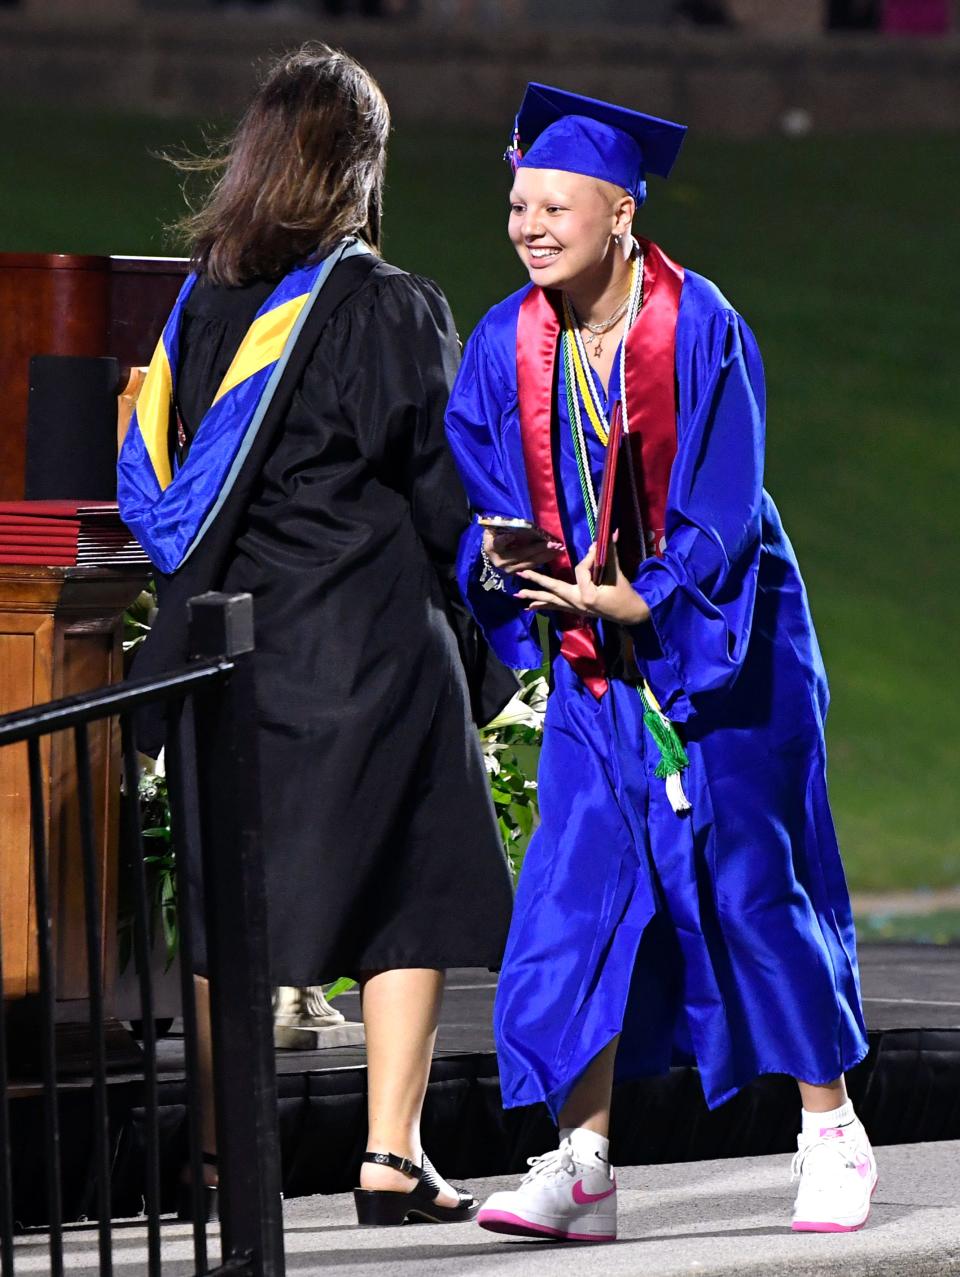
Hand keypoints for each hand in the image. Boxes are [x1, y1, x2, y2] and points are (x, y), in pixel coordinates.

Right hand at [484, 526, 561, 573]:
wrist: (493, 552)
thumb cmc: (496, 535)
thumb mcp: (497, 528)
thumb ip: (505, 526)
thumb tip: (519, 526)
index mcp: (492, 547)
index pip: (497, 543)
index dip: (504, 540)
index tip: (511, 536)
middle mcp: (500, 561)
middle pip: (520, 554)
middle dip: (538, 548)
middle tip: (553, 543)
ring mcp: (509, 569)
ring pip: (530, 562)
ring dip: (546, 555)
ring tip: (559, 548)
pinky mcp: (517, 572)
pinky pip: (533, 566)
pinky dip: (545, 559)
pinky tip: (556, 553)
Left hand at [516, 541, 650, 625]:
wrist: (629, 614)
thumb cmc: (624, 593)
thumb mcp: (617, 573)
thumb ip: (610, 554)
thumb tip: (611, 532)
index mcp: (588, 595)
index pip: (581, 571)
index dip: (589, 558)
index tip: (596, 548)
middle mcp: (577, 603)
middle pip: (554, 589)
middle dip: (537, 580)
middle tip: (521, 573)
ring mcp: (574, 608)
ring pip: (551, 601)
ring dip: (534, 596)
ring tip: (517, 594)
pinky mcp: (574, 610)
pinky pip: (555, 607)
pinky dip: (543, 606)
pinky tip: (529, 607)